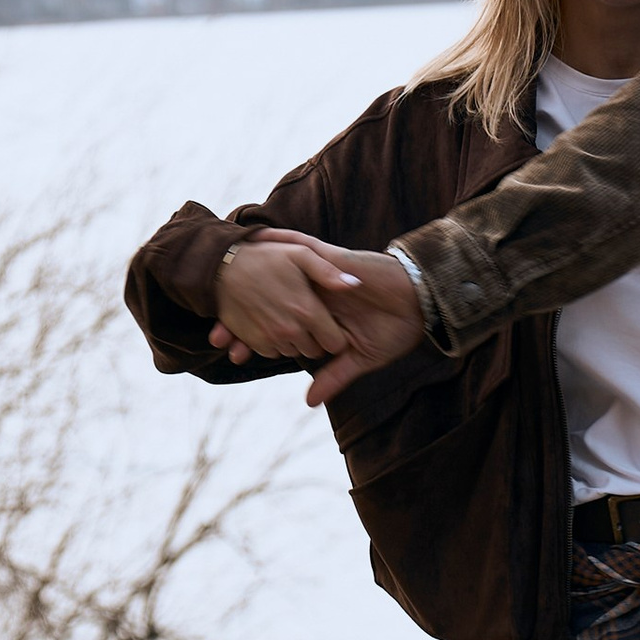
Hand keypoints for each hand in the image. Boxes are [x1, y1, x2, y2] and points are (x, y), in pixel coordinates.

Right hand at [209, 234, 366, 365]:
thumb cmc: (265, 257)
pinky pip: (273, 352)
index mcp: (307, 311)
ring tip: (289, 317)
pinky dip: (276, 343)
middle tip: (308, 319)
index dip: (335, 335)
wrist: (222, 267)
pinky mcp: (253, 342)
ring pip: (294, 353)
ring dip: (296, 341)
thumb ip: (329, 272)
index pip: (335, 344)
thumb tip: (356, 284)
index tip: (329, 324)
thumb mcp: (301, 254)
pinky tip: (273, 322)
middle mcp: (290, 330)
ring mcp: (270, 338)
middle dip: (316, 340)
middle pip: (315, 352)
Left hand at [211, 234, 428, 394]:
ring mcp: (322, 278)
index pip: (278, 323)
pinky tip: (258, 238)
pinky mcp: (335, 262)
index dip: (252, 335)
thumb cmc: (396, 330)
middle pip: (270, 298)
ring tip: (224, 284)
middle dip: (240, 314)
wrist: (424, 306)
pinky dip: (282, 241)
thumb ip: (332, 376)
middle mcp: (315, 295)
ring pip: (280, 274)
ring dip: (253, 277)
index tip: (228, 352)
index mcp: (318, 316)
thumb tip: (309, 401)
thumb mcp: (359, 359)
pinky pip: (304, 247)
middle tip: (215, 335)